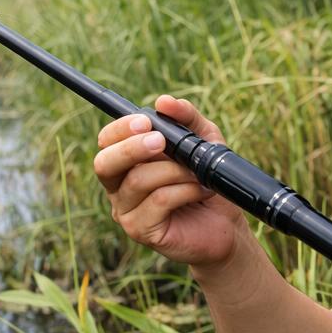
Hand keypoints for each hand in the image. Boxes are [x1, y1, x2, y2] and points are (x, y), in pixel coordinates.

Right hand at [93, 95, 245, 267]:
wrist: (226, 225)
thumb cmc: (206, 181)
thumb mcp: (203, 140)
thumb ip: (185, 117)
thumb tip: (163, 101)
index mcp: (125, 163)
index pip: (106, 142)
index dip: (121, 129)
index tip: (146, 121)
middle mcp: (119, 188)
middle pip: (104, 164)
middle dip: (132, 148)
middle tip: (161, 141)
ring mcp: (127, 212)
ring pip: (138, 180)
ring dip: (174, 170)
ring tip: (197, 173)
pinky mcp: (141, 230)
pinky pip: (159, 201)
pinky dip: (184, 190)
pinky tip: (201, 190)